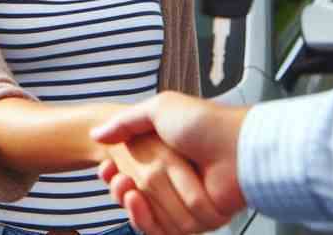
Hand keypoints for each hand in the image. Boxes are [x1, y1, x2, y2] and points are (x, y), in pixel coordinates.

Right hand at [104, 131, 227, 234]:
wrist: (235, 143)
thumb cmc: (202, 122)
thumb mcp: (158, 109)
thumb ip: (127, 122)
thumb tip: (97, 133)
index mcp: (168, 158)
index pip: (135, 177)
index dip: (116, 177)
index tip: (106, 168)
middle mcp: (177, 181)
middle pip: (137, 200)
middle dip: (120, 190)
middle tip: (115, 177)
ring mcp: (187, 201)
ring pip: (149, 217)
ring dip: (132, 205)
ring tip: (125, 187)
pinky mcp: (200, 220)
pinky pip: (167, 230)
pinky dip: (148, 219)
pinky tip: (135, 200)